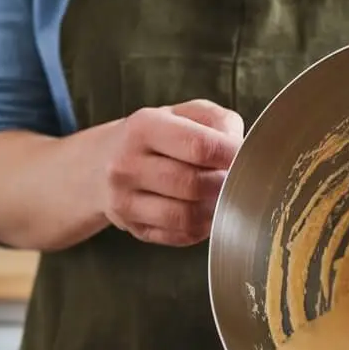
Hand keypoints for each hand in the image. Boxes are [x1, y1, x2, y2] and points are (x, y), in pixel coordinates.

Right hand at [102, 99, 243, 245]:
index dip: (231, 155)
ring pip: (186, 217)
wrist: (101, 165)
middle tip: (235, 181)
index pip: (199, 146)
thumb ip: (217, 121)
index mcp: (143, 127)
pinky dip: (201, 228)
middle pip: (193, 185)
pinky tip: (204, 213)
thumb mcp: (182, 113)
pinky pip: (179, 236)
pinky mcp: (133, 228)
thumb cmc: (155, 138)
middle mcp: (127, 165)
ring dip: (213, 210)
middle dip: (223, 185)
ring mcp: (125, 201)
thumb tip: (241, 150)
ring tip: (221, 198)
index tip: (248, 158)